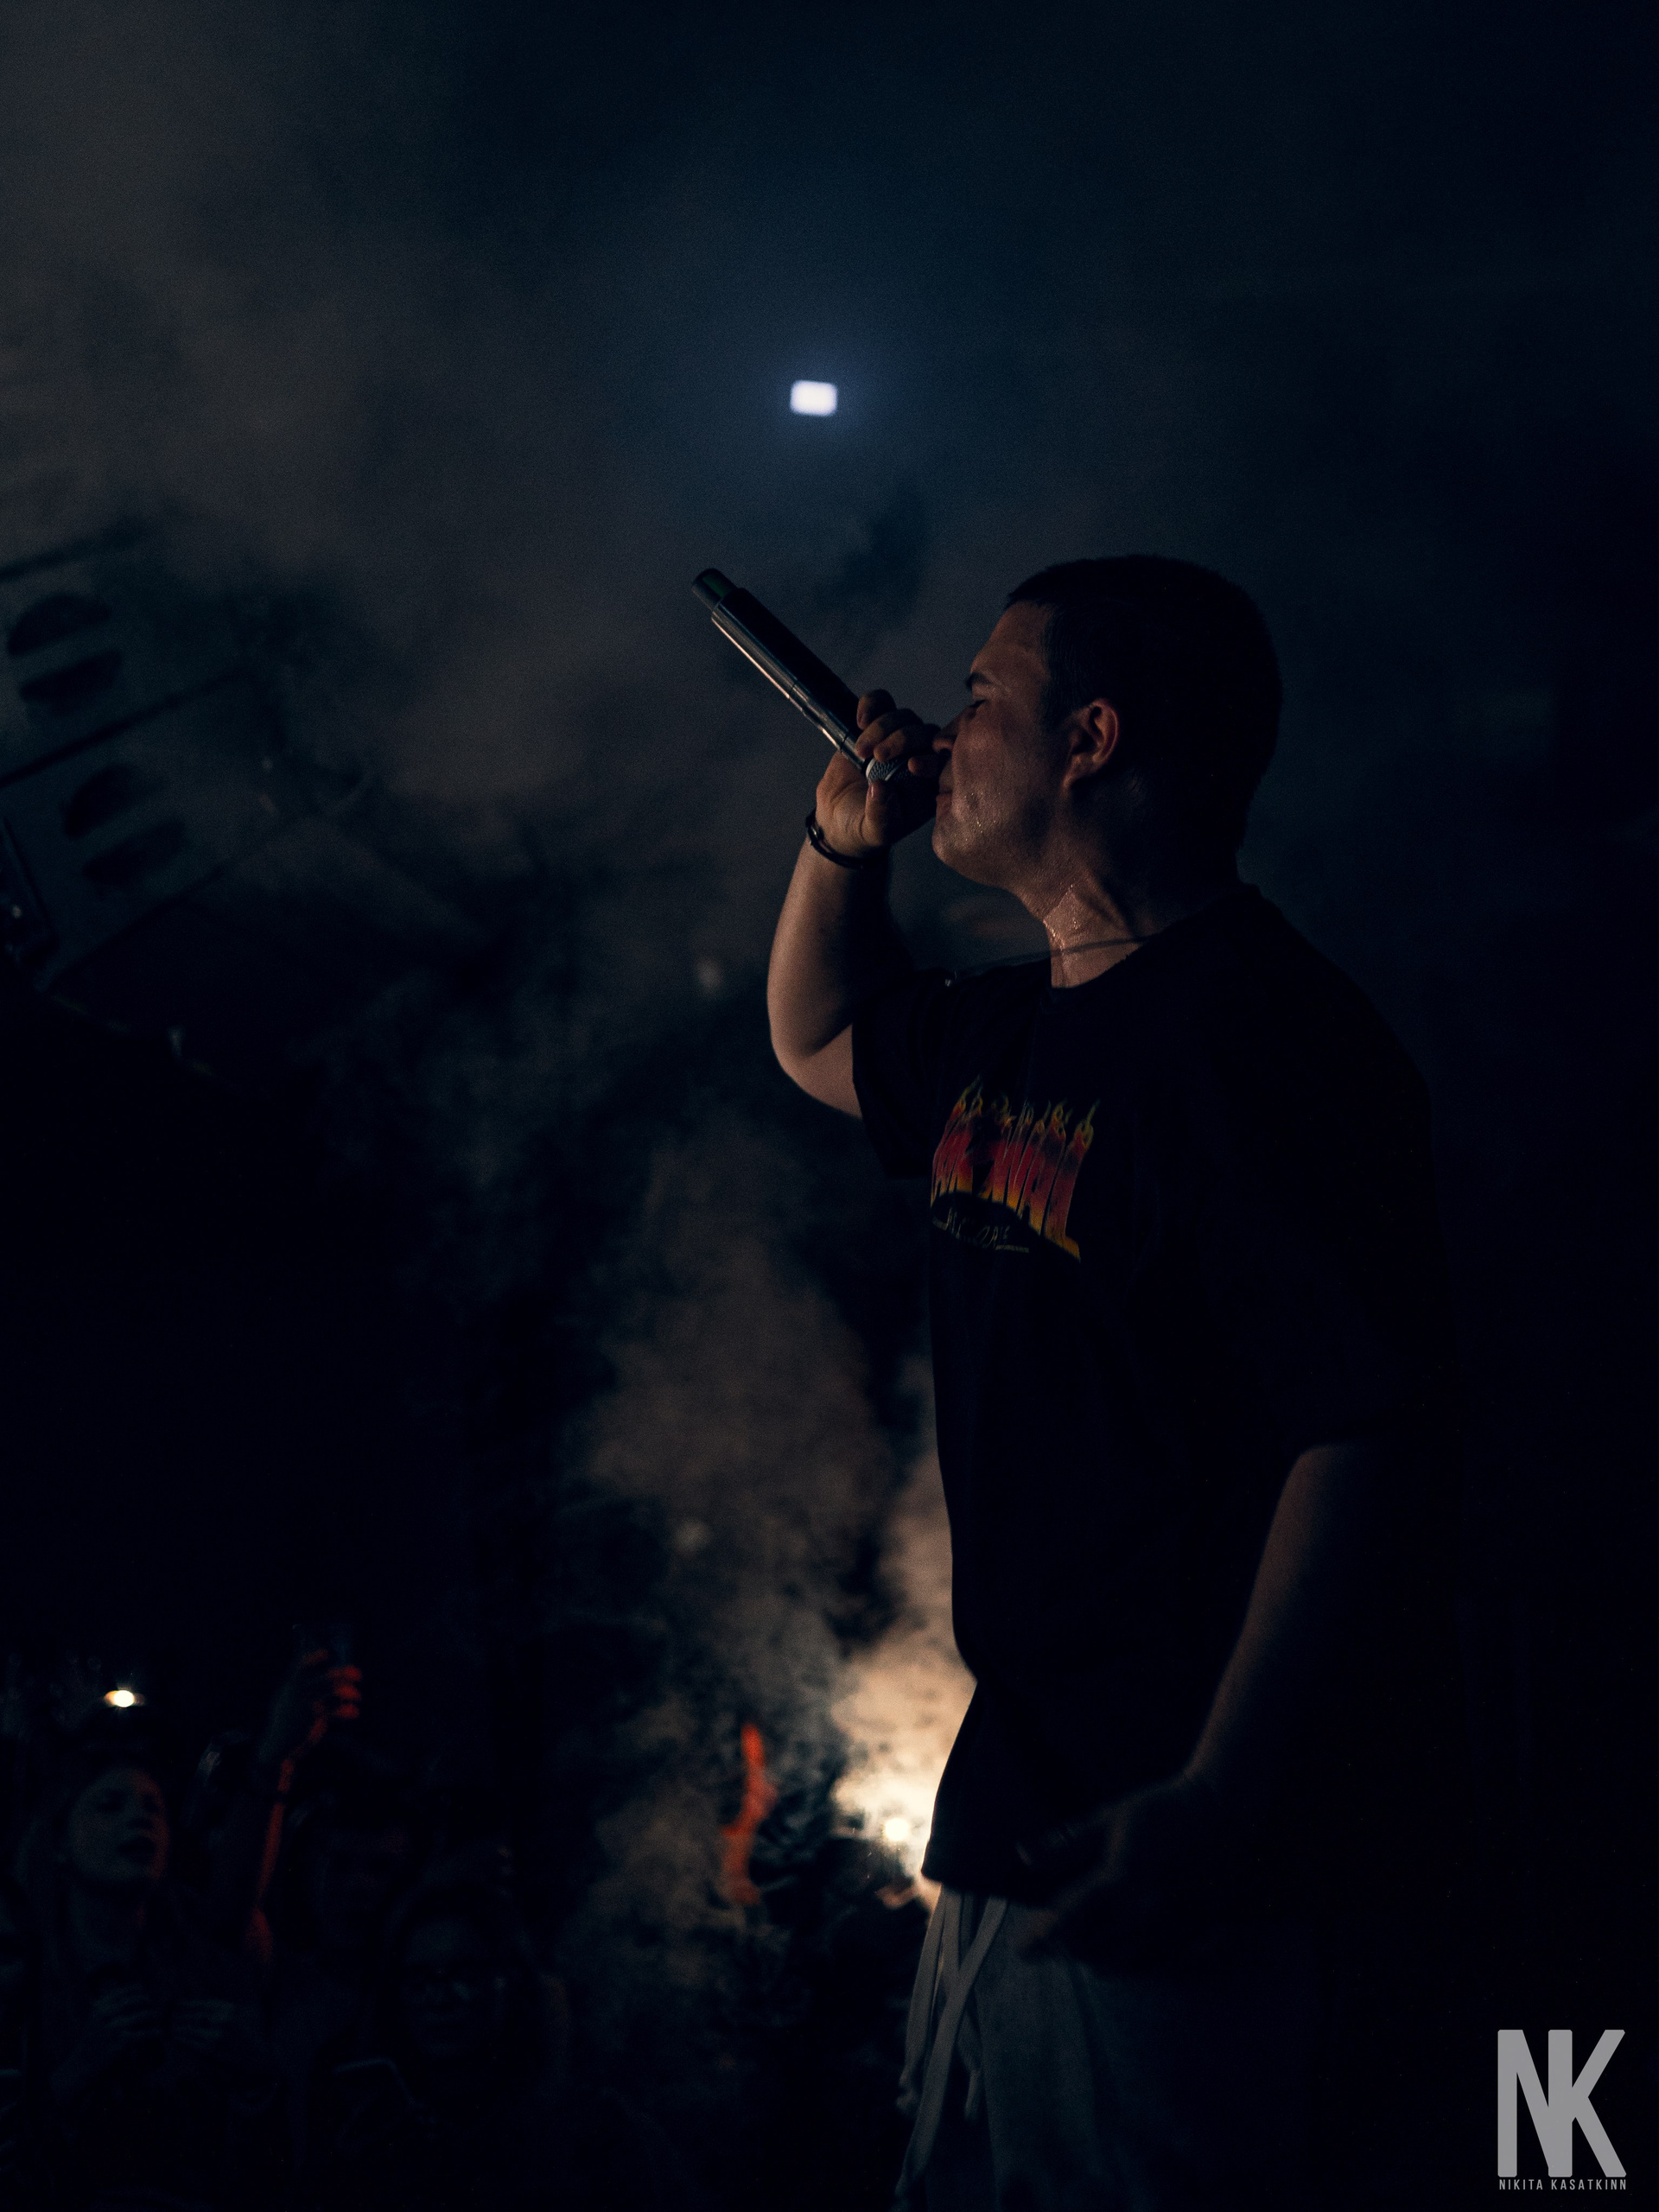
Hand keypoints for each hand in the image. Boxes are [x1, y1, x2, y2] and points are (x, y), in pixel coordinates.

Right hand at [50, 1982, 161, 2103]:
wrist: (81, 2066)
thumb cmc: (90, 2042)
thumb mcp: (94, 2019)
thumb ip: (108, 2006)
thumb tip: (131, 1995)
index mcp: (101, 2006)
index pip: (127, 1991)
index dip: (139, 1991)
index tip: (144, 1994)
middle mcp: (108, 2014)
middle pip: (139, 2001)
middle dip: (148, 2004)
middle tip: (151, 2010)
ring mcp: (115, 2028)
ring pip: (145, 2015)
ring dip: (153, 2018)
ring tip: (155, 2022)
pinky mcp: (122, 2043)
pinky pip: (146, 2033)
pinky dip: (155, 2033)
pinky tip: (159, 2034)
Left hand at [169, 1998, 274, 2078]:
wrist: (260, 2055)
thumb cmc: (253, 2032)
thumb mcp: (245, 2010)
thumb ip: (226, 2005)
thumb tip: (206, 2000)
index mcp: (228, 2007)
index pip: (200, 2003)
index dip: (185, 2003)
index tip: (174, 2003)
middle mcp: (221, 2019)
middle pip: (191, 2015)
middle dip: (176, 2015)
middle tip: (165, 2015)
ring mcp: (215, 2035)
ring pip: (188, 2028)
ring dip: (175, 2027)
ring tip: (166, 2026)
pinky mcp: (210, 2050)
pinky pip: (189, 2043)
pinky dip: (179, 2040)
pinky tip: (173, 2038)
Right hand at [255, 1647, 361, 1771]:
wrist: (276, 1746)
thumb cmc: (287, 1721)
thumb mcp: (288, 1702)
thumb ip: (303, 1689)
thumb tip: (324, 1679)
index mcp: (291, 1685)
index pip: (301, 1665)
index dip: (315, 1657)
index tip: (326, 1653)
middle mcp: (297, 1691)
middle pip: (325, 1677)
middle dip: (343, 1673)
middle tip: (358, 1674)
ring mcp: (304, 1704)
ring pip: (332, 1692)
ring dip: (347, 1692)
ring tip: (357, 1696)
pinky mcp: (311, 1718)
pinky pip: (333, 1709)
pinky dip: (345, 1710)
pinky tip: (354, 1712)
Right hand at [812, 691, 941, 858]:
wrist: (837, 818)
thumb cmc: (864, 828)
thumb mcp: (875, 830)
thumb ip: (881, 815)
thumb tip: (880, 788)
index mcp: (929, 785)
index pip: (944, 760)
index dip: (931, 757)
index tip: (910, 766)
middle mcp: (920, 759)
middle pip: (924, 733)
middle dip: (902, 739)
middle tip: (878, 756)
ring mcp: (899, 740)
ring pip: (904, 717)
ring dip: (883, 726)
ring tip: (860, 749)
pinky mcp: (876, 727)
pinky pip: (881, 703)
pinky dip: (871, 704)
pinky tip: (860, 720)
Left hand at [1017, 1773, 1232, 1972]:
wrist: (1221, 1814)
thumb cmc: (1161, 1810)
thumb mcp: (1109, 1817)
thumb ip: (1066, 1844)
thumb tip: (1023, 1856)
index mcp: (1120, 1878)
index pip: (1068, 1919)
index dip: (1040, 1938)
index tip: (1022, 1951)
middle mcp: (1143, 1910)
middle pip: (1088, 1947)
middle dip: (1062, 1947)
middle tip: (1045, 1941)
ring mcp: (1167, 1926)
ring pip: (1115, 1961)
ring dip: (1090, 1956)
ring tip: (1073, 1946)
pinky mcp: (1188, 1933)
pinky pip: (1146, 1965)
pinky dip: (1122, 1963)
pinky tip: (1112, 1951)